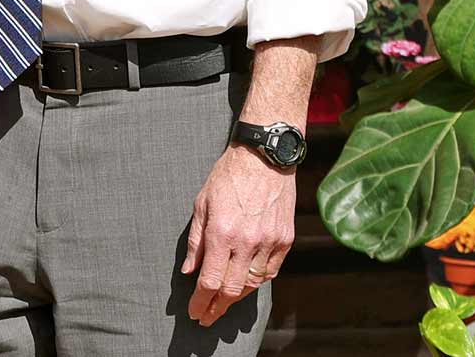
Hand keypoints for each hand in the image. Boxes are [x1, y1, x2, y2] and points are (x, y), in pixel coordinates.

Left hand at [180, 144, 294, 325]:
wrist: (265, 158)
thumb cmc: (229, 176)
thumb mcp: (201, 203)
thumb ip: (196, 241)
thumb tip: (189, 270)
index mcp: (222, 232)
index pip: (209, 281)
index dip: (200, 302)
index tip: (195, 311)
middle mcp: (247, 242)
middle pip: (231, 290)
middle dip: (216, 308)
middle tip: (207, 316)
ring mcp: (269, 242)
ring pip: (252, 285)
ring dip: (235, 297)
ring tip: (223, 302)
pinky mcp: (285, 240)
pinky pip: (270, 272)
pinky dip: (256, 282)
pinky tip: (245, 284)